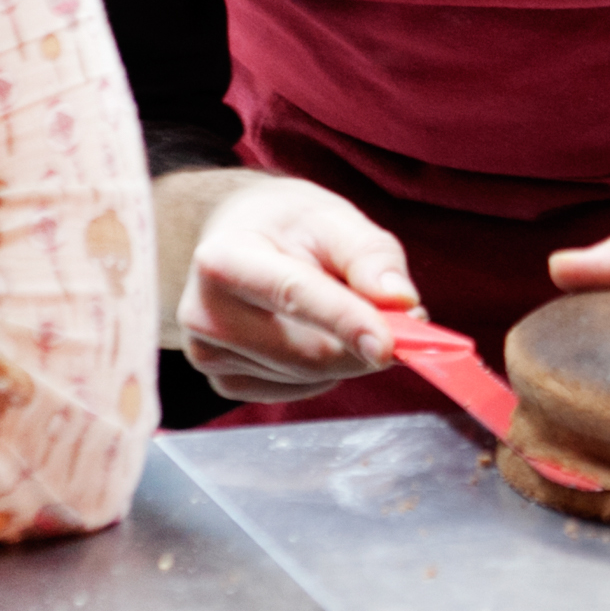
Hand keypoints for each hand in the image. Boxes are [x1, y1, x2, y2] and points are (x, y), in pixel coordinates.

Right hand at [176, 172, 421, 402]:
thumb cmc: (287, 226)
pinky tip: (317, 334)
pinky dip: (327, 371)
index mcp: (223, 259)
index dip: (346, 322)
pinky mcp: (226, 383)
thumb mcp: (333, 219)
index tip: (388, 345)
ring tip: (345, 309)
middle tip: (404, 320)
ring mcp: (209, 355)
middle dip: (365, 343)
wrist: (238, 239)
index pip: (293, 296)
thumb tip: (402, 302)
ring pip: (310, 377)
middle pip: (307, 352)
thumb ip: (370, 255)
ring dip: (348, 354)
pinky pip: (299, 392)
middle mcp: (205, 313)